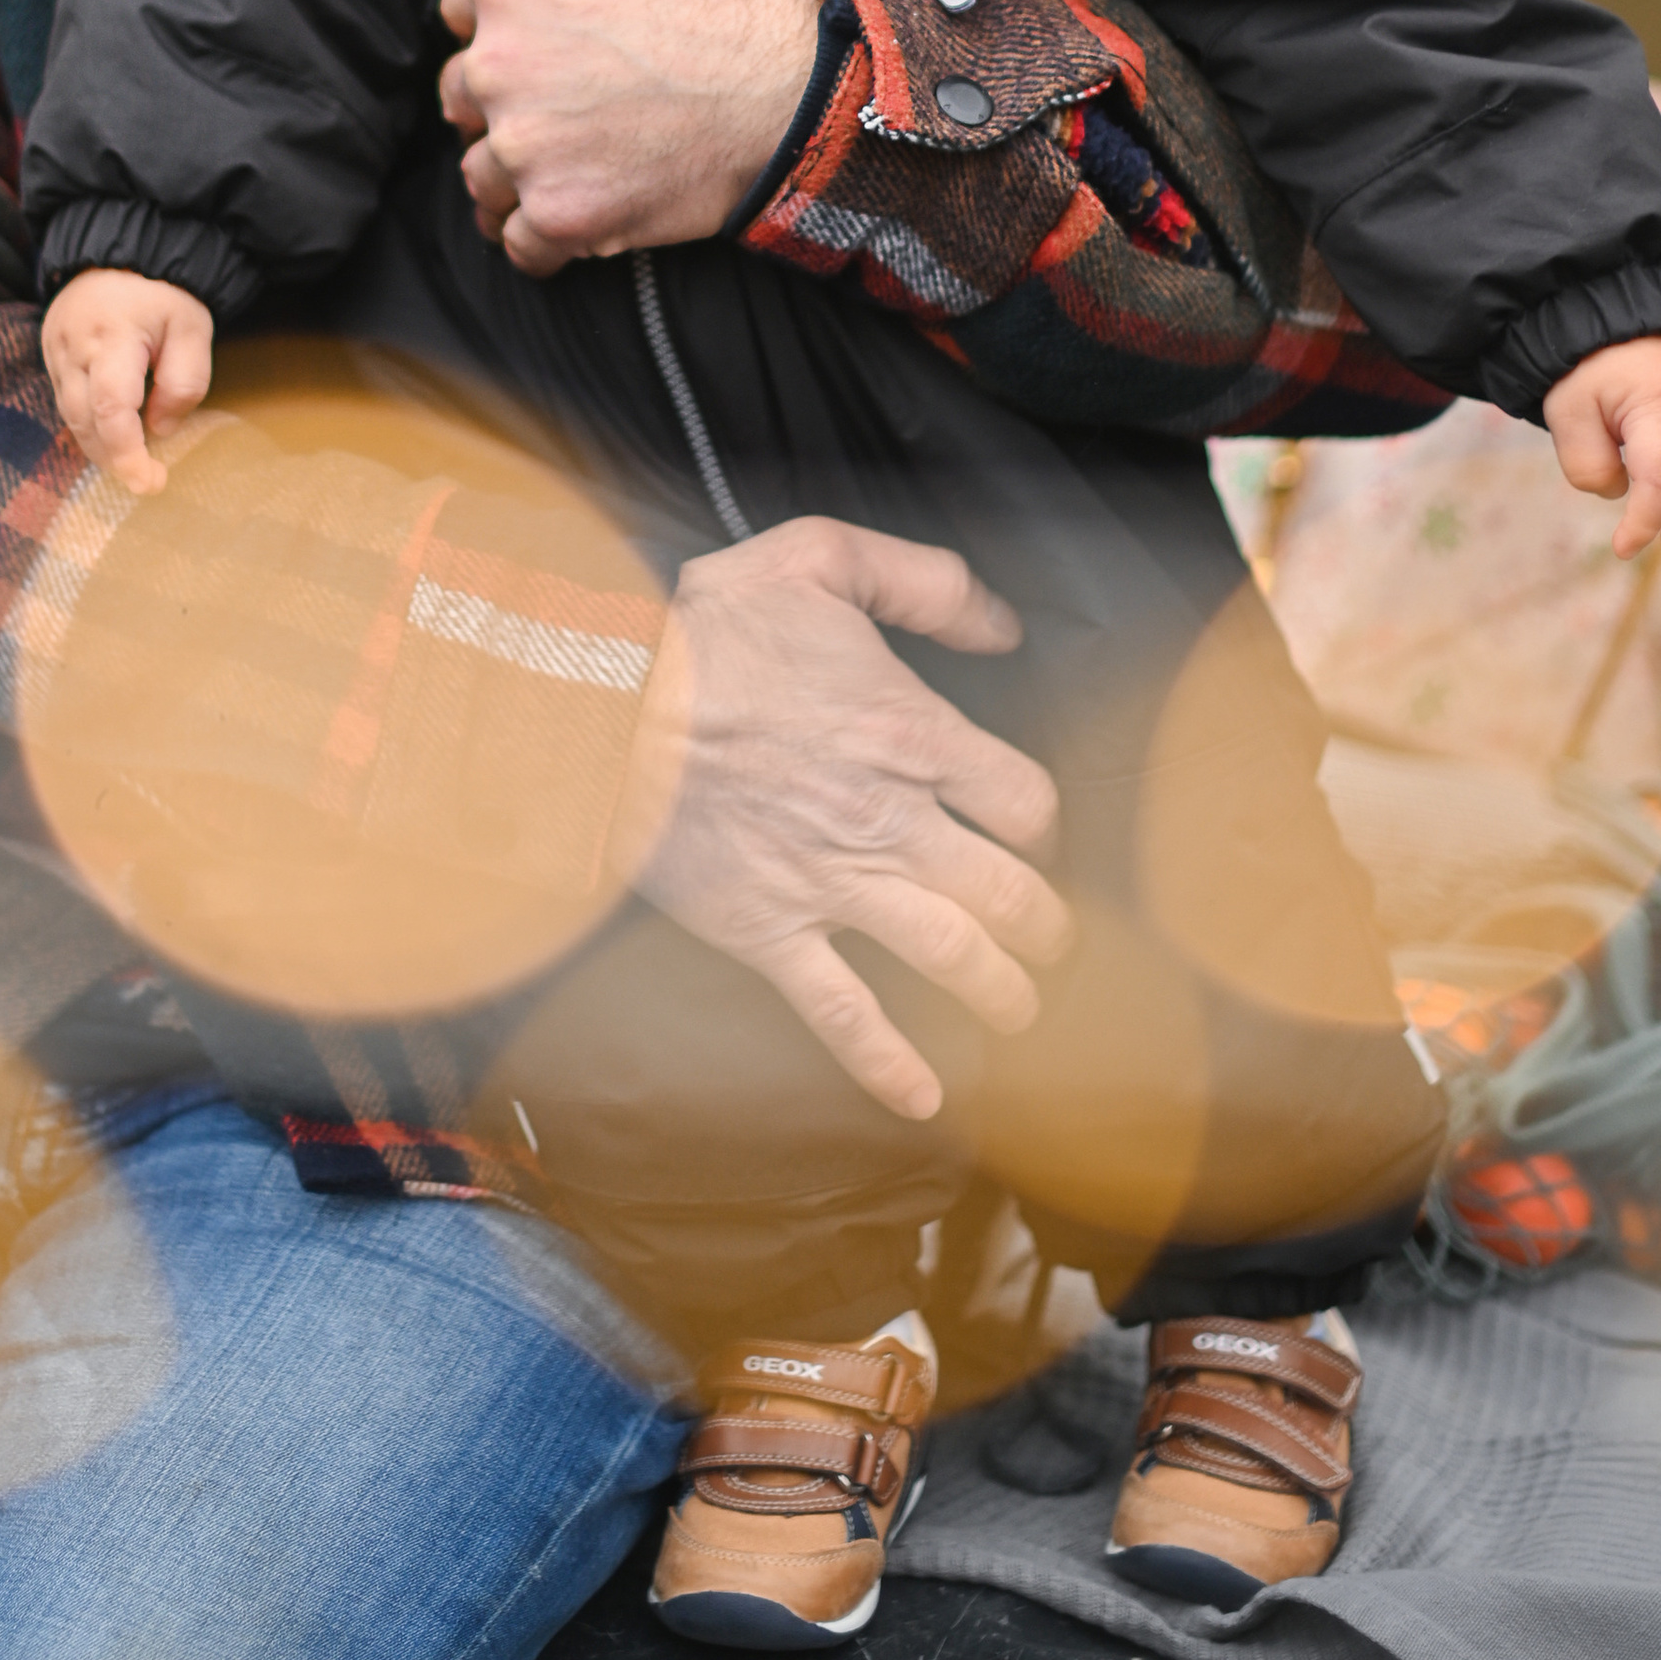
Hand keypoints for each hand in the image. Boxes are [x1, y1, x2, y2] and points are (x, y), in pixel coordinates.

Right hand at [41, 268, 213, 495]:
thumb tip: (160, 430)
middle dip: (114, 458)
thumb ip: (184, 381)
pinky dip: (88, 424)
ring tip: (132, 461)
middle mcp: (74, 347)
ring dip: (99, 446)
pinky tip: (112, 434)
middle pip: (84, 420)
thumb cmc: (163, 292)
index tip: (149, 482)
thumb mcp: (192, 328)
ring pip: (69, 416)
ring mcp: (55, 351)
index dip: (127, 453)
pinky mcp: (50, 354)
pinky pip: (64, 401)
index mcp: (114, 336)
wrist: (119, 249)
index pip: (112, 407)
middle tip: (148, 479)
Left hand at [408, 0, 821, 274]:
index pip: (462, 9)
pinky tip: (584, 204)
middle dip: (507, 94)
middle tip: (582, 91)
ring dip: (518, 167)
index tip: (568, 31)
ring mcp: (527, 150)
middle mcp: (499, 69)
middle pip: (463, 92)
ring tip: (584, 150)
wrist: (799, 80)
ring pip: (482, 170)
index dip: (514, 17)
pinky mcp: (562, 216)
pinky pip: (517, 242)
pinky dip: (543, 232)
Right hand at [612, 516, 1069, 1122]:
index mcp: (914, 733)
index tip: (1030, 832)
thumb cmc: (706, 631)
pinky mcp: (771, 932)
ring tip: (1022, 1011)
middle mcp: (893, 821)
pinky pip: (844, 1014)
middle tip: (1052, 940)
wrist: (608, 707)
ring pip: (952, 957)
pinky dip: (887, 1063)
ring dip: (1001, 993)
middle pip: (1009, 893)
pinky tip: (924, 1099)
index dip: (1040, 822)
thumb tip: (999, 625)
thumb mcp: (818, 560)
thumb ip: (922, 581)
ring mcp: (834, 885)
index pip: (1023, 800)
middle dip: (1045, 926)